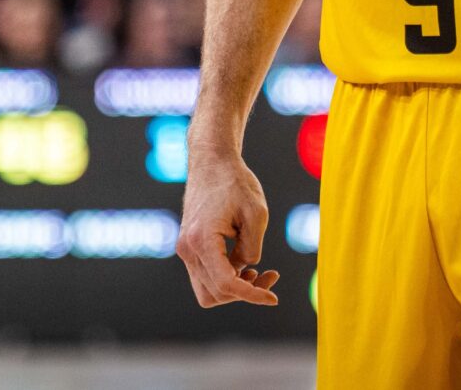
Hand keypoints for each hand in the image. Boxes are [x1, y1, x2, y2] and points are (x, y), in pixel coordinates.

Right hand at [177, 144, 280, 308]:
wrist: (212, 161)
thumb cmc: (235, 182)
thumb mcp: (256, 214)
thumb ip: (252, 248)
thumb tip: (246, 272)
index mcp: (202, 240)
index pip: (226, 284)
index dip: (252, 295)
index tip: (273, 298)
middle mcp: (188, 249)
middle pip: (216, 294)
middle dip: (245, 292)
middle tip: (270, 276)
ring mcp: (186, 249)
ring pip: (208, 291)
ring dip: (234, 289)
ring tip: (257, 273)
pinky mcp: (189, 247)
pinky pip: (206, 276)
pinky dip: (225, 278)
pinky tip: (244, 265)